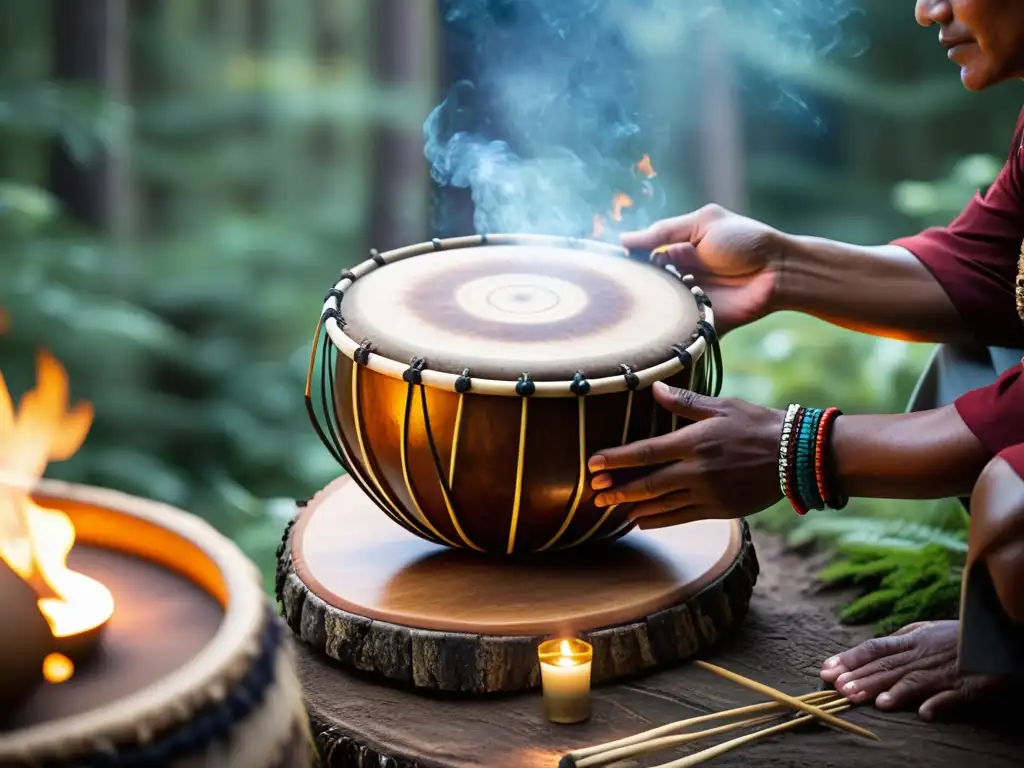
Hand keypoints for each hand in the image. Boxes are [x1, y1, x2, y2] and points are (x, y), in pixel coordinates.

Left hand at [587, 382, 784, 523]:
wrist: (796, 456)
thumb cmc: (757, 424)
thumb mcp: (721, 406)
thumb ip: (685, 402)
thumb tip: (655, 389)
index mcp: (694, 442)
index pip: (645, 452)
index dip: (617, 459)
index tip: (593, 464)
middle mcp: (697, 471)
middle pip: (647, 484)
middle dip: (617, 490)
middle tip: (594, 494)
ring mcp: (708, 494)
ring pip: (661, 505)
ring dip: (633, 507)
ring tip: (610, 509)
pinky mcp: (719, 510)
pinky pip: (681, 518)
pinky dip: (658, 521)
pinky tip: (641, 521)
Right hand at [621, 205, 784, 335]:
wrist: (779, 270)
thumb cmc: (745, 240)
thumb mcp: (704, 224)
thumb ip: (664, 231)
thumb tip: (623, 240)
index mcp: (674, 253)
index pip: (639, 260)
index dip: (623, 266)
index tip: (605, 271)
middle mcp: (676, 279)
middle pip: (643, 289)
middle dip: (630, 292)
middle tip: (614, 295)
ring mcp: (687, 303)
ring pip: (656, 312)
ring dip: (647, 311)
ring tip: (634, 311)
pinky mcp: (700, 324)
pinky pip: (677, 333)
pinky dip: (666, 334)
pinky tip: (652, 331)